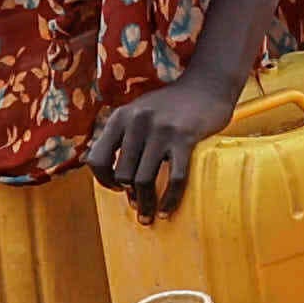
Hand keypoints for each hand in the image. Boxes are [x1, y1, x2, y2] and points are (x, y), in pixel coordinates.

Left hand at [82, 75, 241, 209]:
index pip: (97, 158)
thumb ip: (122, 135)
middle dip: (129, 195)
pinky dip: (169, 199)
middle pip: (122, 174)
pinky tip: (167, 211)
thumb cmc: (171, 106)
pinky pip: (174, 178)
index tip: (117, 188)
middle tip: (139, 206)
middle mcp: (137, 122)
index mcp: (120, 117)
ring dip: (146, 204)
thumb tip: (104, 169)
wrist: (207, 85)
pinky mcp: (185, 138)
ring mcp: (161, 130)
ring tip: (150, 217)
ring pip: (143, 180)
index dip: (103, 180)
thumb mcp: (138, 111)